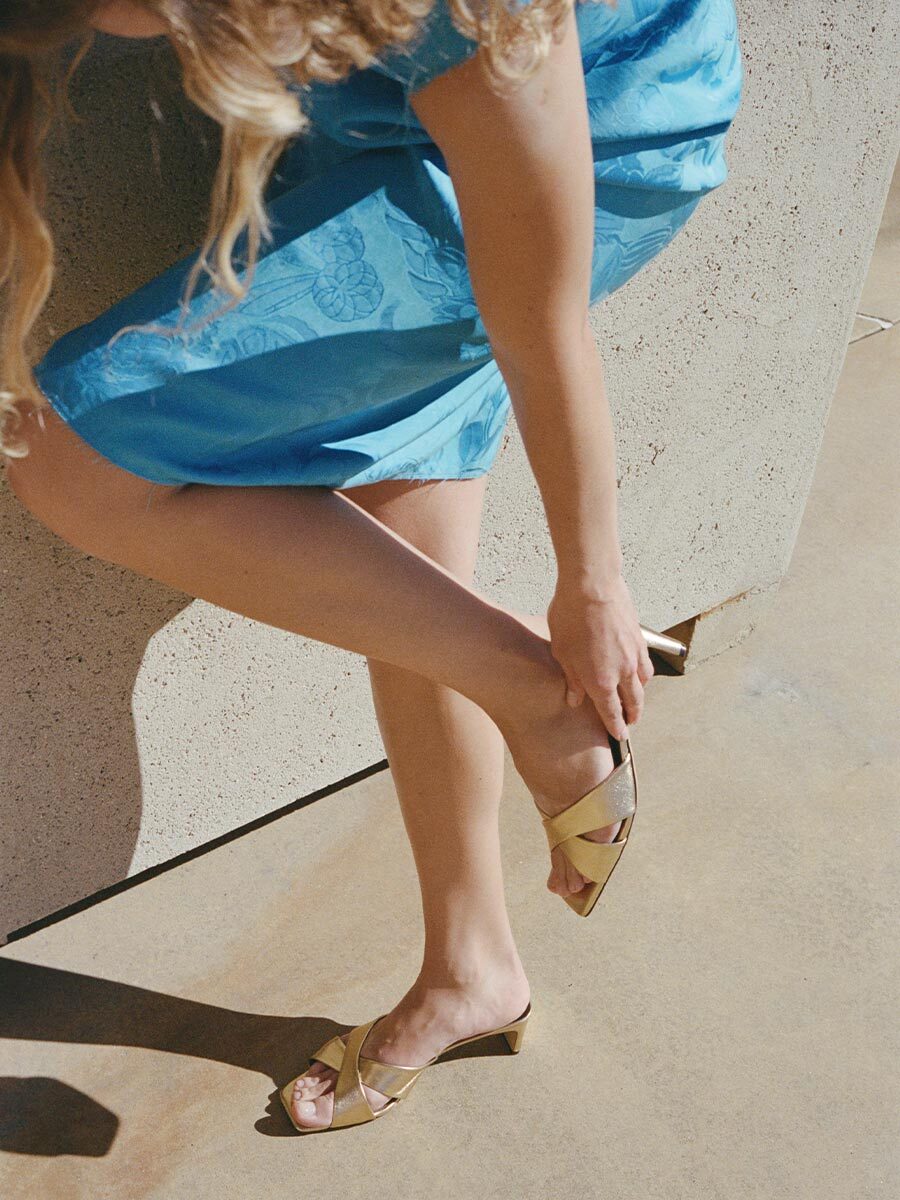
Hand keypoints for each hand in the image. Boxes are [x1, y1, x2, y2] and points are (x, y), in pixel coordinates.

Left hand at [546, 571, 654, 740]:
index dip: (616, 727)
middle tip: (631, 723)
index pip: (612, 712)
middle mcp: (622, 671)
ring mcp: (634, 654)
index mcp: (600, 680)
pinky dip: (643, 675)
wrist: (592, 584)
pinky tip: (638, 672)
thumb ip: (572, 679)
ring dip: (640, 696)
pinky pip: (646, 664)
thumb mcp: (562, 652)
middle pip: (633, 702)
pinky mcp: (640, 638)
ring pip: (643, 684)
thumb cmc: (571, 615)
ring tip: (635, 701)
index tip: (620, 736)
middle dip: (632, 716)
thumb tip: (575, 699)